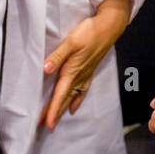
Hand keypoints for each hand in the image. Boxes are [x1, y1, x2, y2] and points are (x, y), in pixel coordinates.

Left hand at [40, 0, 130, 130]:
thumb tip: (45, 69)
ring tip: (56, 119)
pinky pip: (82, 91)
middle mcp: (79, 76)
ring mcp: (85, 74)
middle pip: (65, 99)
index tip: (47, 123)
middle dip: (55, 113)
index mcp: (72, 70)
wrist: (109, 27)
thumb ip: (58, 56)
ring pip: (72, 96)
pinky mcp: (89, 70)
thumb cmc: (90, 32)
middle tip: (45, 126)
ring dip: (63, 108)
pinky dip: (76, 100)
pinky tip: (74, 106)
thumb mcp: (71, 42)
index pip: (60, 94)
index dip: (53, 110)